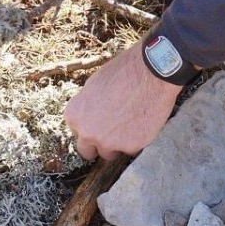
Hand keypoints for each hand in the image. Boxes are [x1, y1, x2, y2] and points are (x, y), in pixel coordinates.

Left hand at [64, 39, 181, 159]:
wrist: (151, 72)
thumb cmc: (123, 72)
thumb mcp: (94, 85)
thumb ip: (87, 106)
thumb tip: (89, 116)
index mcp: (74, 116)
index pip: (77, 132)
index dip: (91, 127)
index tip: (102, 121)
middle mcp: (87, 132)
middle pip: (88, 151)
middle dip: (98, 144)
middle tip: (113, 133)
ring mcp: (108, 142)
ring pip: (110, 153)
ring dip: (118, 144)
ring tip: (132, 124)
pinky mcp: (130, 147)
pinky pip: (132, 150)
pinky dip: (137, 140)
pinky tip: (144, 122)